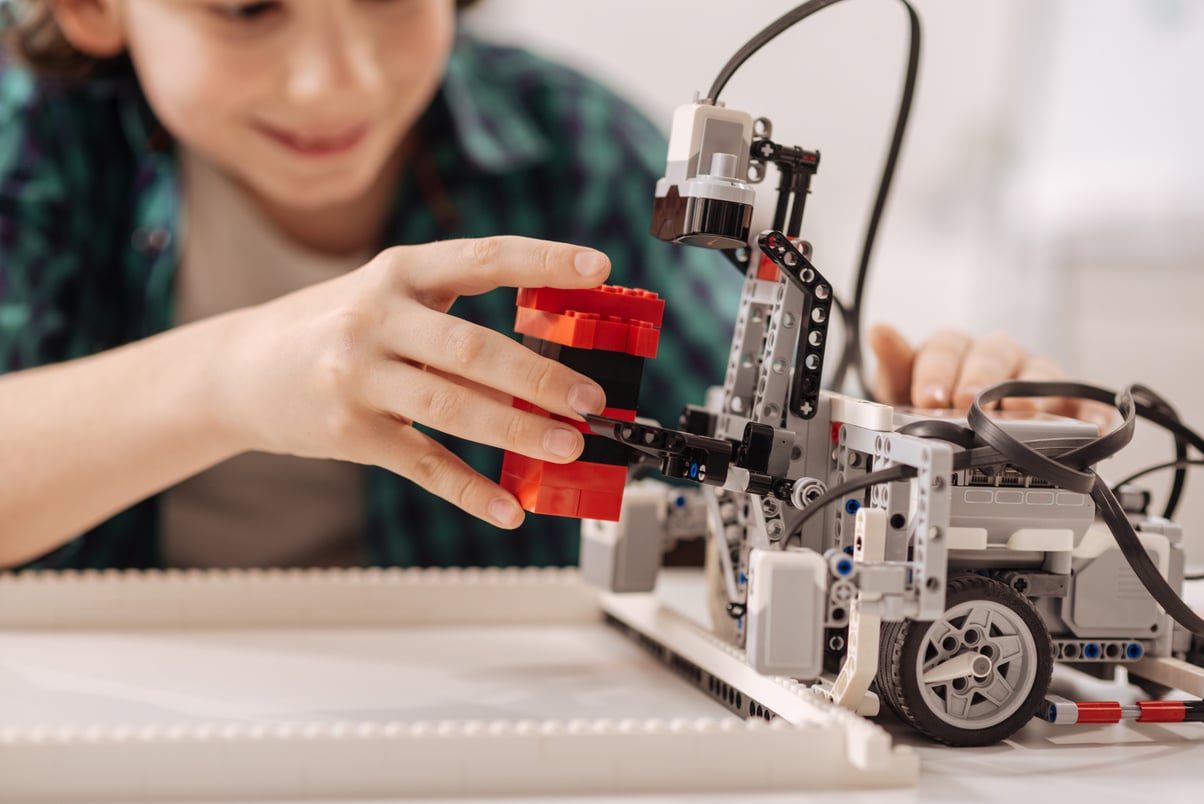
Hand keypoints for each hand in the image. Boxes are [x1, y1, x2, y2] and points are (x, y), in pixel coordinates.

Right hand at [217, 236, 610, 528]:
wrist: (237, 369)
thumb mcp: (386, 297)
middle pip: (473, 349)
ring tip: (567, 446)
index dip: (543, 260)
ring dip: (518, 431)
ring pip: (452, 408)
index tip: (597, 269)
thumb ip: (454, 314)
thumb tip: (549, 354)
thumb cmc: (331, 328)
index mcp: (399, 273)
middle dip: (540, 376)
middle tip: (590, 399)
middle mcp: (375, 318)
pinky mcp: (350, 433)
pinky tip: (508, 507)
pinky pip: (421, 465)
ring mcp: (358, 378)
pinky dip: (469, 490)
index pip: (483, 258)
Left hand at [868, 323, 1113, 431]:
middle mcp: (996, 356)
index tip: (928, 397)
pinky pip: (1082, 401)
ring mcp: (1031, 376)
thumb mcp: (903, 387)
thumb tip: (879, 330)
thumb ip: (894, 364)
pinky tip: (1091, 424)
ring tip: (1022, 413)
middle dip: (980, 378)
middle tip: (968, 402)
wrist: (961, 423)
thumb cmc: (934, 400)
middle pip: (993, 354)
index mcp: (956, 349)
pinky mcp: (1063, 399)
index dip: (938, 370)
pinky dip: (1090, 411)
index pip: (948, 346)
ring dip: (1030, 392)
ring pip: (1036, 373)